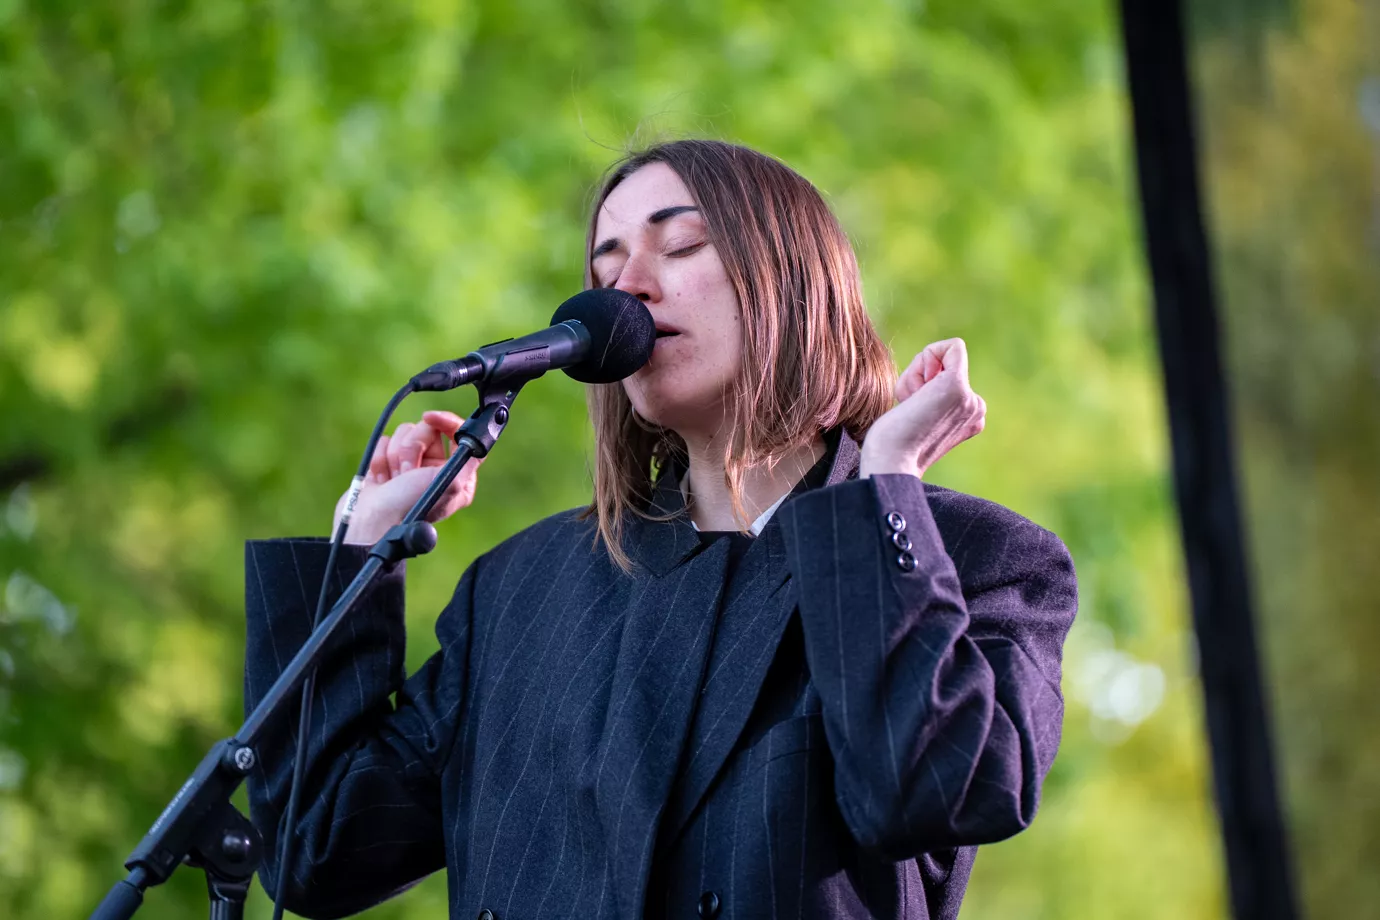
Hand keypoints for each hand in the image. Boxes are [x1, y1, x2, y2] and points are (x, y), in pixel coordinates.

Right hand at [331, 410, 482, 544]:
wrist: (370, 522)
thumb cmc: (410, 508)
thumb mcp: (450, 484)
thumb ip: (468, 460)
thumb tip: (477, 441)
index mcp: (456, 474)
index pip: (460, 435)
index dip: (446, 421)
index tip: (431, 417)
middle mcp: (435, 468)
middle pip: (427, 429)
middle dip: (412, 448)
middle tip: (407, 473)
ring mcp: (410, 465)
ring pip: (404, 433)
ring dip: (394, 456)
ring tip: (393, 480)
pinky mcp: (388, 463)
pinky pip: (385, 442)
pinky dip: (380, 460)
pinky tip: (381, 480)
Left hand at [859, 338, 986, 478]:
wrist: (890, 464)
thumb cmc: (891, 446)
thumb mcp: (917, 418)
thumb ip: (928, 400)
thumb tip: (923, 384)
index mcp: (970, 419)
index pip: (948, 376)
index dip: (920, 385)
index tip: (911, 411)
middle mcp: (976, 410)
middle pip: (945, 364)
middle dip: (918, 379)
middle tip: (909, 411)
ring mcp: (970, 399)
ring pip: (943, 357)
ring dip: (916, 375)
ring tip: (911, 408)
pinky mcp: (957, 386)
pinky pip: (952, 347)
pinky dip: (926, 358)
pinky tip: (915, 392)